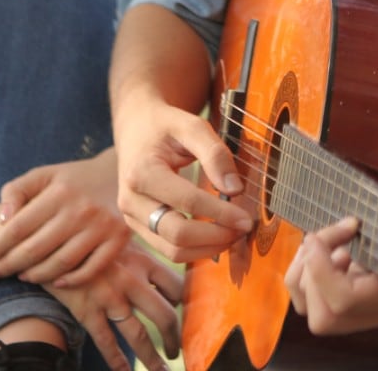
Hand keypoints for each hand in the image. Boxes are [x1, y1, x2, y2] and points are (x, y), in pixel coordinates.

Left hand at [0, 149, 128, 285]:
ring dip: (36, 275)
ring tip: (22, 276)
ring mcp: (102, 226)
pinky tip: (56, 282)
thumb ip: (16, 191)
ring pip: (61, 264)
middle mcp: (81, 210)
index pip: (19, 226)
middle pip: (36, 249)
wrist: (123, 173)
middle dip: (9, 264)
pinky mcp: (119, 239)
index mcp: (60, 192)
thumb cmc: (74, 179)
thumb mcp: (44, 174)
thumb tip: (2, 220)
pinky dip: (71, 280)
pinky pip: (91, 269)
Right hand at [45, 245, 183, 370]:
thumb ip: (135, 251)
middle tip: (176, 349)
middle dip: (173, 337)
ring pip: (138, 335)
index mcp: (142, 259)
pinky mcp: (86, 310)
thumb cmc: (85, 233)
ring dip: (151, 356)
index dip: (182, 303)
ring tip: (161, 369)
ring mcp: (109, 297)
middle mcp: (131, 280)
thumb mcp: (116, 235)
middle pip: (164, 315)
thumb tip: (151, 267)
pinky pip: (106, 341)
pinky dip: (116, 360)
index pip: (176, 286)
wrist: (50, 236)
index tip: (182, 314)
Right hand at [114, 95, 254, 263]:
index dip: (221, 213)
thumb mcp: (191, 126)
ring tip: (233, 235)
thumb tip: (235, 188)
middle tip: (242, 229)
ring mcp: (131, 217)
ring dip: (207, 249)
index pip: (187, 202)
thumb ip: (215, 154)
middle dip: (215, 237)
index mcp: (141, 172)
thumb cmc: (165, 125)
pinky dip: (195, 251)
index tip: (246, 218)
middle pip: (176, 234)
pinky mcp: (138, 227)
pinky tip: (216, 238)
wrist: (136, 127)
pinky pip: (167, 250)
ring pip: (171, 251)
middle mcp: (131, 200)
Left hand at [284, 216, 377, 335]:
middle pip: (323, 317)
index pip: (344, 300)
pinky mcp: (348, 301)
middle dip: (312, 272)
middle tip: (324, 236)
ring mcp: (364, 311)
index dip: (321, 268)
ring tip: (326, 240)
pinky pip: (310, 300)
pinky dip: (306, 272)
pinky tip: (329, 249)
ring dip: (305, 270)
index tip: (322, 234)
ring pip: (311, 310)